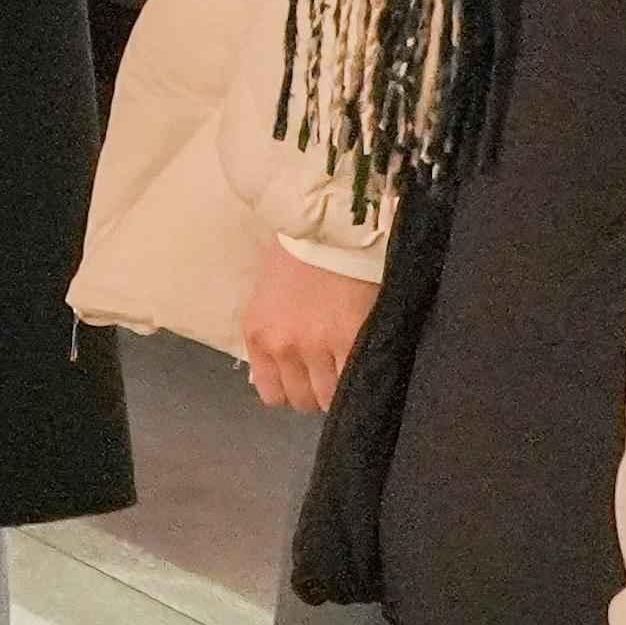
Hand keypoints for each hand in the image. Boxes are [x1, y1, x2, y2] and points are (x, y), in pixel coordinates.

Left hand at [239, 245, 375, 413]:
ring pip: (329, 397)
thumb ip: (274, 334)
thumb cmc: (297, 253)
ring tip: (352, 370)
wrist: (327, 225)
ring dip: (341, 388)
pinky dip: (362, 378)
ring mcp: (317, 346)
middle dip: (317, 392)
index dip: (293, 391)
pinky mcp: (352, 339)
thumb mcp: (268, 297)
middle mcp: (283, 346)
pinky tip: (367, 367)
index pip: (272, 393)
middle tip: (332, 375)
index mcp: (258, 334)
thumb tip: (287, 371)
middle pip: (302, 399)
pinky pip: (355, 379)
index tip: (307, 382)